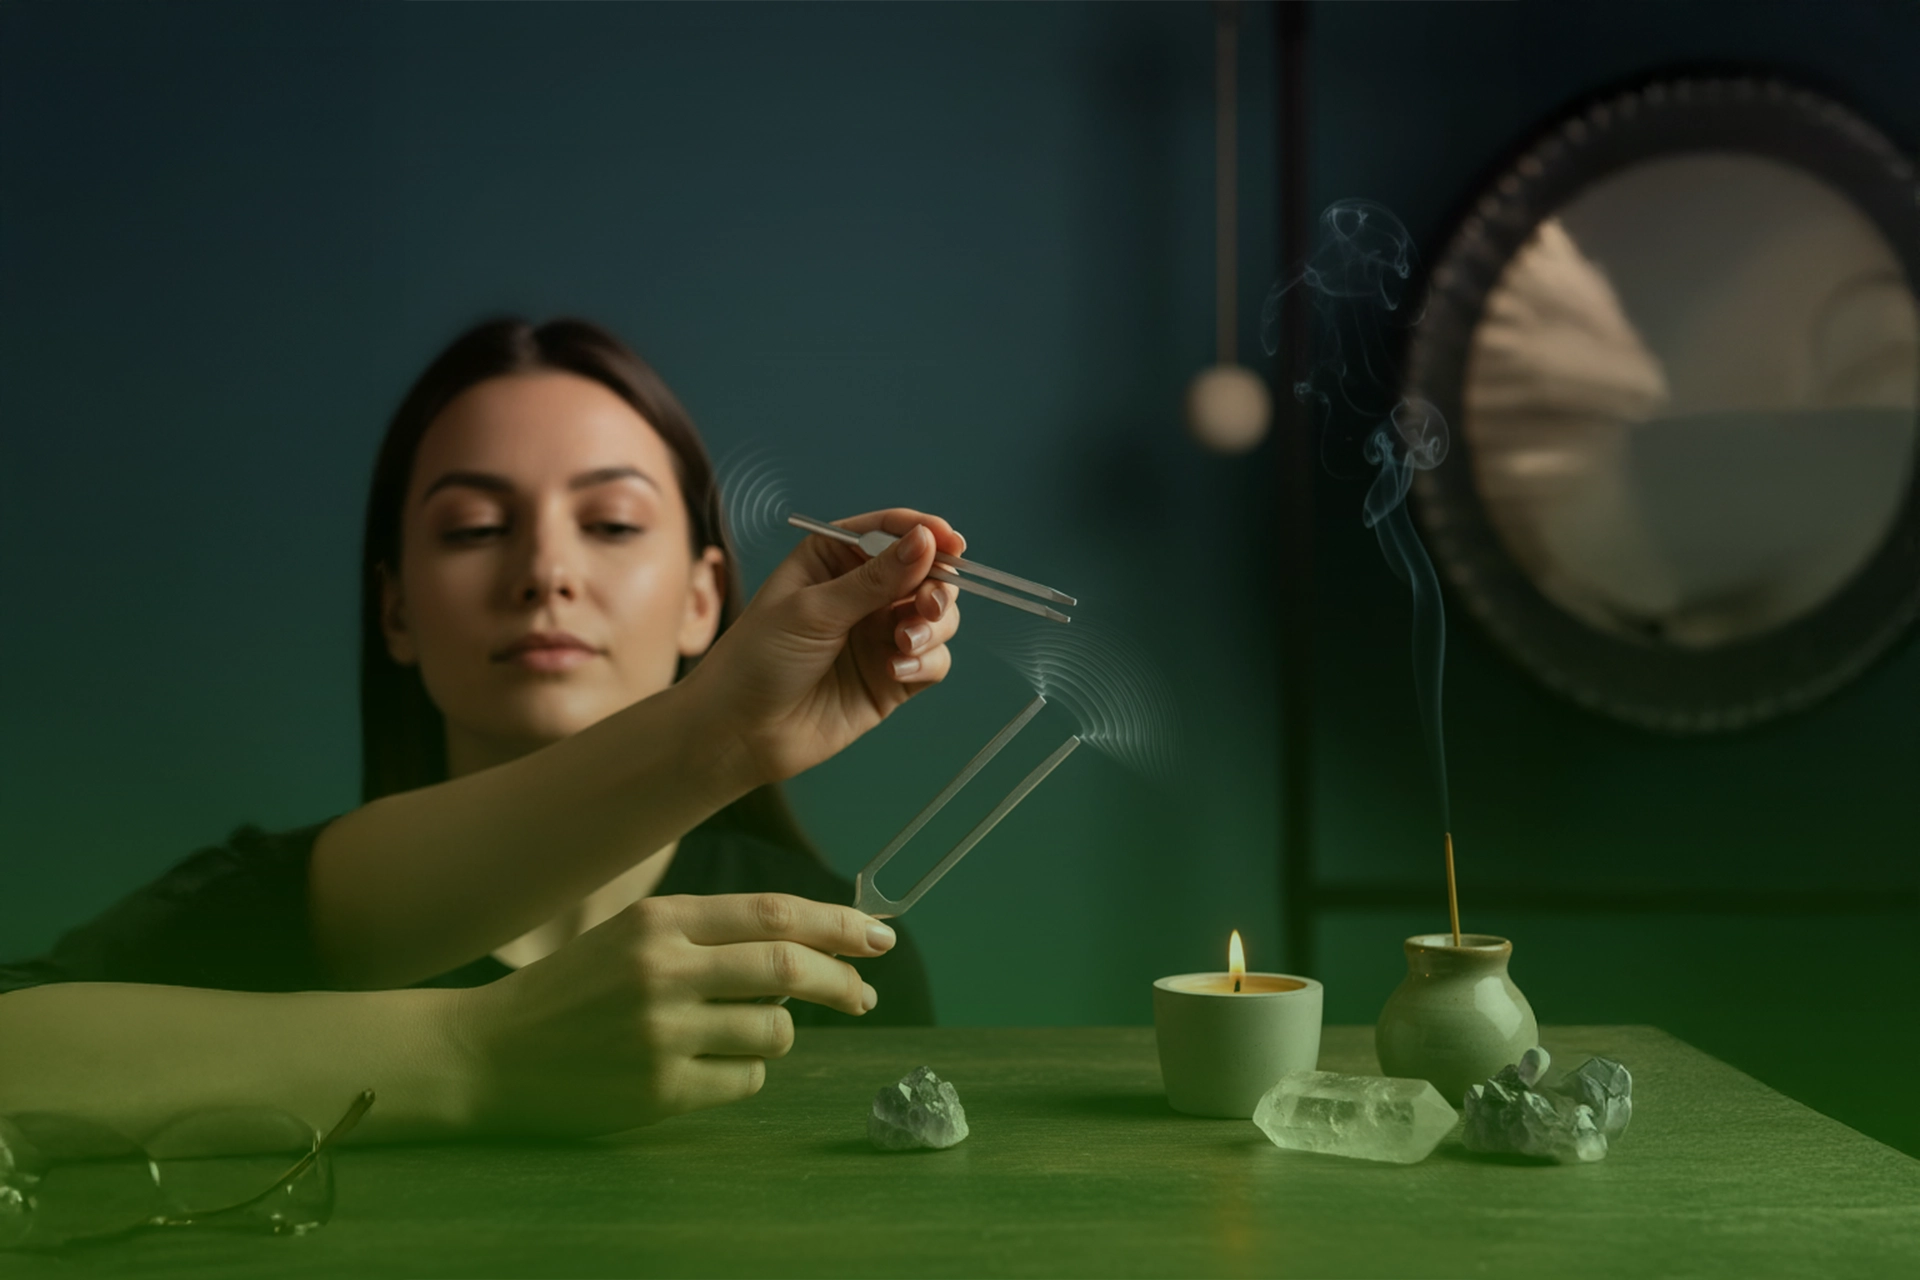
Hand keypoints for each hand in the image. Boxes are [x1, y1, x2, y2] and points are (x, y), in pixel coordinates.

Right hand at [450, 893, 897, 1135]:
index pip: (774, 913)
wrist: (487, 1054)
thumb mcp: (633, 937)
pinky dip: (744, 1074)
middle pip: (788, 970)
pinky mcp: (658, 1092)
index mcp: (660, 920)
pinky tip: (703, 1068)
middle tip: (863, 995)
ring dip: (776, 1034)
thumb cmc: (572, 989)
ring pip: (773, 1033)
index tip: (878, 936)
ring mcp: (661, 1034)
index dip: (837, 924)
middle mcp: (663, 970)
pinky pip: (744, 1081)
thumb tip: (809, 947)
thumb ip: (711, 935)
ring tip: (734, 1034)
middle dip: (840, 982)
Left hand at [684, 508, 964, 785]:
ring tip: (903, 643)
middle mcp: (863, 592)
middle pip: (927, 574)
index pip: (892, 531)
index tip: (952, 543)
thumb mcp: (813, 609)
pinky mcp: (892, 678)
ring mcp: (880, 636)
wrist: (740, 732)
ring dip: (933, 626)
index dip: (926, 534)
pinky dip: (926, 662)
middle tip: (928, 605)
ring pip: (937, 617)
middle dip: (937, 586)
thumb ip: (874, 578)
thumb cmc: (758, 659)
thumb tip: (926, 540)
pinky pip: (934, 660)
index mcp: (834, 559)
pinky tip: (896, 670)